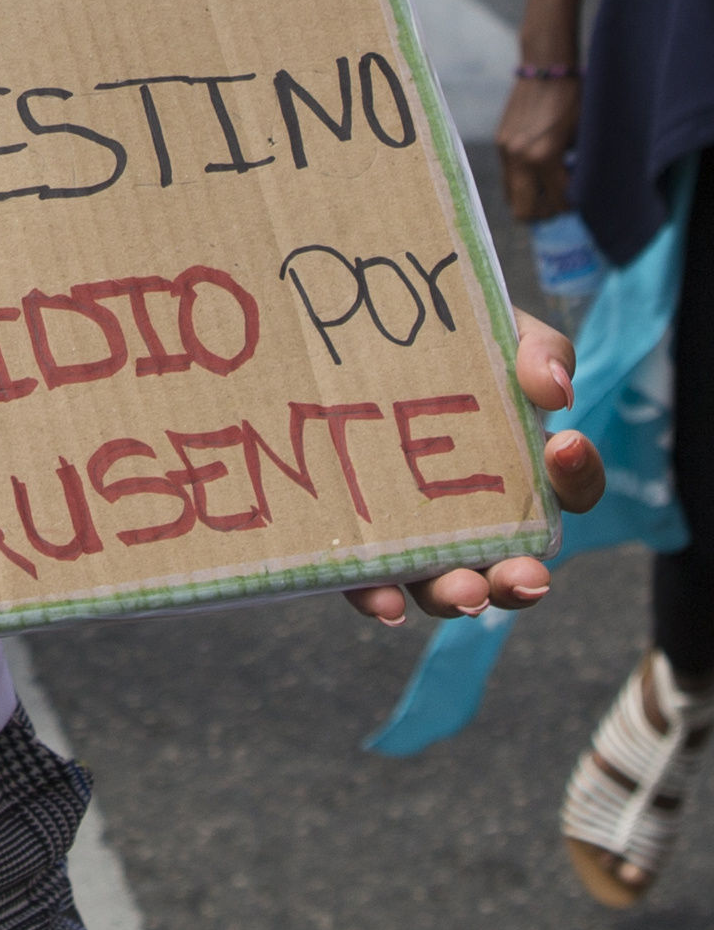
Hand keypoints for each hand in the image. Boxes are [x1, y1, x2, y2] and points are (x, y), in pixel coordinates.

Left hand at [337, 310, 603, 624]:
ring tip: (462, 592)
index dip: (577, 476)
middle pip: (511, 563)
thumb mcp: (499, 332)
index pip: (568, 489)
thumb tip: (555, 392)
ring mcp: (417, 532)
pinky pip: (370, 579)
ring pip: (447, 585)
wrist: (352, 327)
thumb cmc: (446, 340)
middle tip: (526, 574)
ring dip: (458, 596)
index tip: (563, 447)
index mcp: (521, 466)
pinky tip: (386, 601)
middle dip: (520, 577)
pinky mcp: (355, 538)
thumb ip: (537, 351)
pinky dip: (381, 596)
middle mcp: (476, 513)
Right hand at [495, 69, 578, 221]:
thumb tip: (580, 193)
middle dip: (544, 213)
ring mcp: (506, 150)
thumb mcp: (585, 138)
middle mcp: (520, 157)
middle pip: (523, 210)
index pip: (557, 203)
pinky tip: (539, 168)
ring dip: (531, 197)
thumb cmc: (576, 101)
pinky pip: (509, 176)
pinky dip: (524, 180)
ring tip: (549, 186)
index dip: (572, 206)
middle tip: (560, 203)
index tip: (581, 199)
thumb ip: (579, 168)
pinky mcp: (500, 143)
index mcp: (544, 156)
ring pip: (512, 195)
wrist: (546, 70)